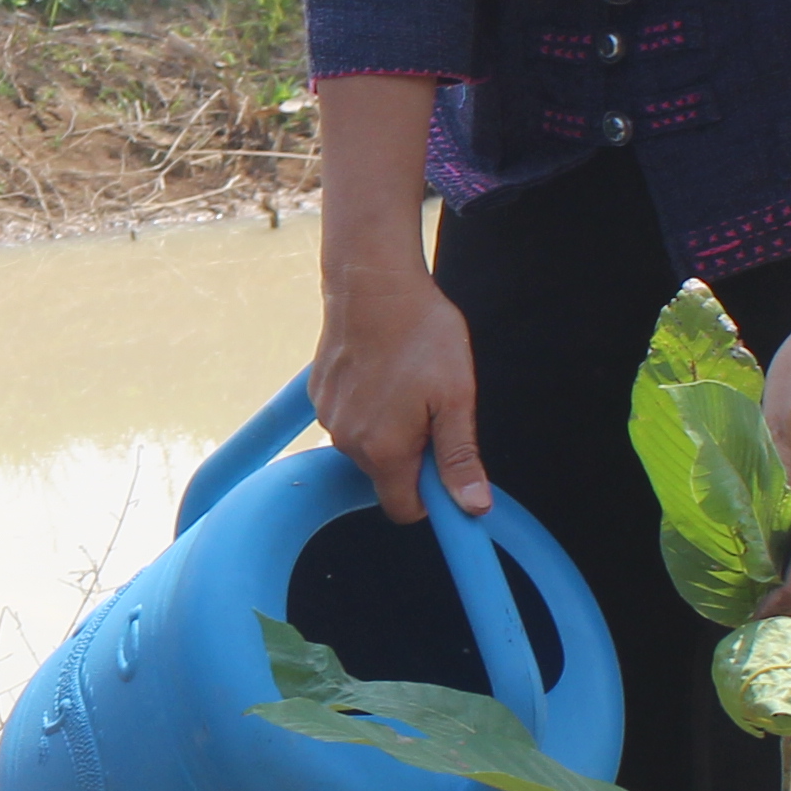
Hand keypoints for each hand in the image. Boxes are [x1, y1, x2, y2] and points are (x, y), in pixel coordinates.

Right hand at [313, 263, 486, 526]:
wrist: (372, 281)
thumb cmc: (420, 334)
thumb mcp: (455, 397)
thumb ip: (459, 458)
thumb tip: (473, 507)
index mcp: (384, 451)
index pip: (404, 509)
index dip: (431, 495)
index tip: (445, 460)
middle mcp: (347, 442)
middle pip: (385, 476)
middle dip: (411, 455)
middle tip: (431, 408)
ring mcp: (327, 418)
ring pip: (366, 446)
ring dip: (387, 430)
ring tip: (406, 382)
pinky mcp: (317, 395)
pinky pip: (348, 419)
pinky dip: (366, 407)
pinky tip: (382, 371)